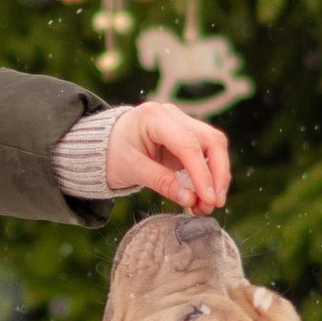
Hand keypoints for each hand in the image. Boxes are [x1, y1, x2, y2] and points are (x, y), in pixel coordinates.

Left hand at [103, 100, 230, 215]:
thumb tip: (191, 200)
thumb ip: (161, 182)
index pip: (188, 144)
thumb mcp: (131, 170)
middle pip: (211, 140)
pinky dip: (209, 176)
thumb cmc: (112, 154)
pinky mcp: (188, 136)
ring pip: (215, 146)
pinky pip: (208, 154)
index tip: (209, 199)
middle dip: (218, 174)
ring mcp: (183, 123)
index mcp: (154, 117)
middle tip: (215, 203)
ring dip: (217, 178)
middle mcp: (173, 115)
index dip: (202, 173)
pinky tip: (203, 198)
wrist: (103, 145)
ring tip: (207, 206)